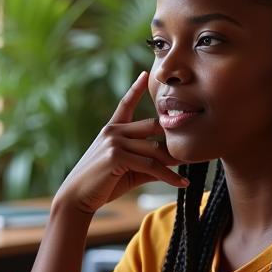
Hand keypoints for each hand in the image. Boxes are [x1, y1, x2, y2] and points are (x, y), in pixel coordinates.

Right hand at [54, 73, 187, 216]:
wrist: (76, 198)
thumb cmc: (101, 185)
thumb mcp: (126, 170)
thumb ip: (147, 163)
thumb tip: (172, 163)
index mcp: (112, 130)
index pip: (125, 104)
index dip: (136, 89)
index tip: (146, 74)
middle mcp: (113, 131)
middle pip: (152, 126)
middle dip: (172, 136)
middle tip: (194, 143)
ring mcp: (114, 141)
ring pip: (154, 149)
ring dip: (174, 161)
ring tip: (191, 168)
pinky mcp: (116, 156)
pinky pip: (150, 165)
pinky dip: (168, 176)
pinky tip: (181, 183)